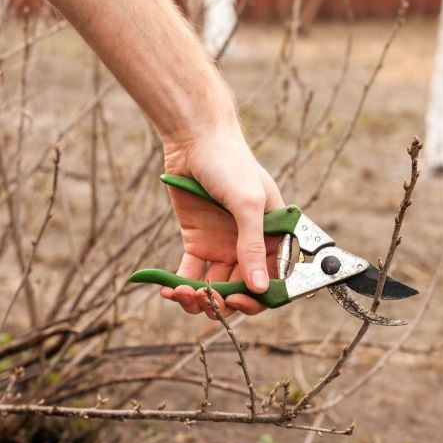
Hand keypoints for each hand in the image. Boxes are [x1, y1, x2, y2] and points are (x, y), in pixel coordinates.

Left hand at [161, 132, 284, 317]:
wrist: (194, 140)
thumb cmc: (230, 163)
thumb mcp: (247, 203)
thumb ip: (253, 245)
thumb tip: (261, 288)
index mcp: (274, 238)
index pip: (272, 281)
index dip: (258, 299)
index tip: (238, 302)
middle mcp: (250, 247)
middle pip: (242, 291)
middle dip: (224, 302)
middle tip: (205, 299)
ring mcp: (222, 247)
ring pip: (215, 288)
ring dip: (200, 298)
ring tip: (182, 294)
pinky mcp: (197, 243)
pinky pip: (190, 274)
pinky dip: (179, 286)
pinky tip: (168, 291)